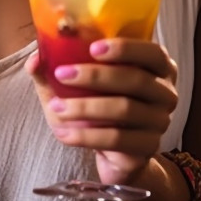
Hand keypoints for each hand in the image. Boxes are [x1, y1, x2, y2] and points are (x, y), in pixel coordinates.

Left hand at [26, 39, 177, 185]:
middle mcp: (166, 93)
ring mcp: (161, 122)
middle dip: (95, 75)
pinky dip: (87, 135)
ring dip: (86, 107)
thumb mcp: (76, 86)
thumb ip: (55, 68)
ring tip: (57, 107)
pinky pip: (118, 140)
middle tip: (62, 74)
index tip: (92, 48)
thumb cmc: (97, 107)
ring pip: (125, 110)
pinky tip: (64, 133)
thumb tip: (34, 58)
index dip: (126, 48)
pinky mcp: (149, 147)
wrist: (113, 153)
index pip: (152, 52)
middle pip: (136, 79)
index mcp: (157, 67)